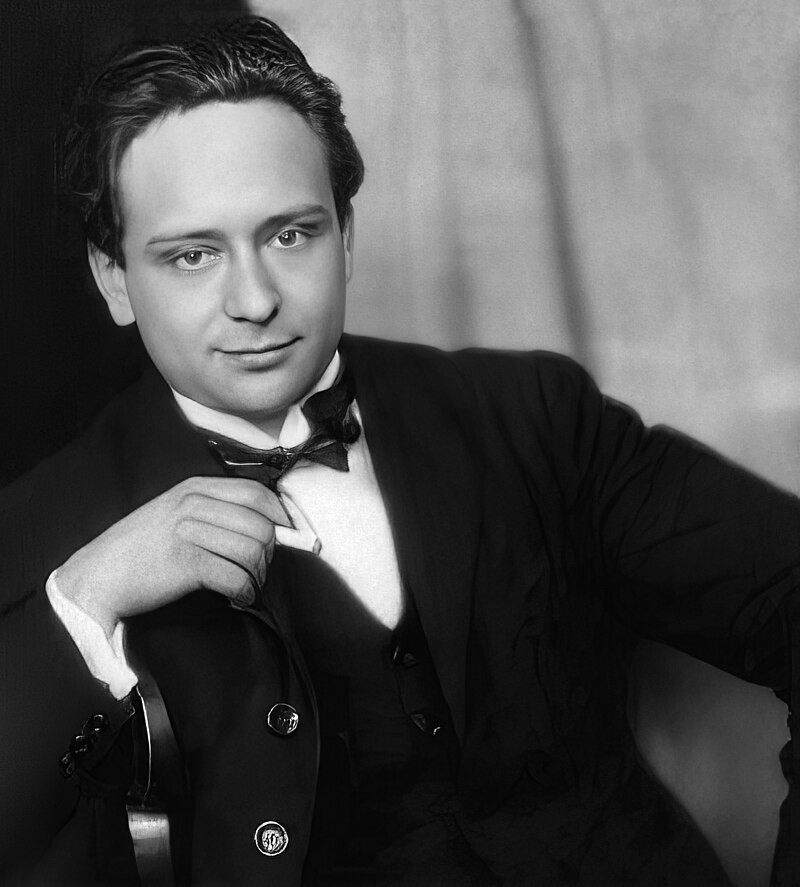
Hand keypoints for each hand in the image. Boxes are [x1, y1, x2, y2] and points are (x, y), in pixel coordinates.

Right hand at [55, 477, 288, 634]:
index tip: (289, 536)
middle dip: (271, 553)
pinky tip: (238, 598)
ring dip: (258, 576)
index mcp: (194, 488)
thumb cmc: (140, 549)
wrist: (96, 576)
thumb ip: (215, 510)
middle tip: (260, 570)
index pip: (257, 493)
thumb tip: (270, 525)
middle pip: (261, 525)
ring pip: (253, 552)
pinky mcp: (185, 564)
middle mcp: (193, 505)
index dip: (281, 516)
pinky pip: (236, 578)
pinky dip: (245, 593)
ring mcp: (188, 532)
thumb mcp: (174, 512)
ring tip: (248, 586)